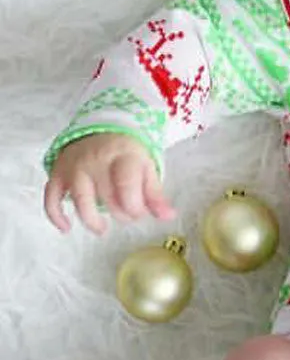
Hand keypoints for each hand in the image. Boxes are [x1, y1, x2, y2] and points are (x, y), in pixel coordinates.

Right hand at [44, 133, 174, 235]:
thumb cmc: (127, 154)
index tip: (138, 212)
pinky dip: (55, 215)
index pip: (127, 185)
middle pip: (106, 196)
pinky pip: (51, 196)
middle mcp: (96, 160)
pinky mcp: (58, 173)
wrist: (100, 131)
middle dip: (119, 213)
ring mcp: (74, 167)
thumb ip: (155, 194)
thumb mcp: (147, 168)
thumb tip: (169, 216)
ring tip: (101, 228)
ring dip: (91, 220)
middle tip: (126, 214)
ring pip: (79, 199)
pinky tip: (66, 228)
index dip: (134, 206)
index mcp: (123, 156)